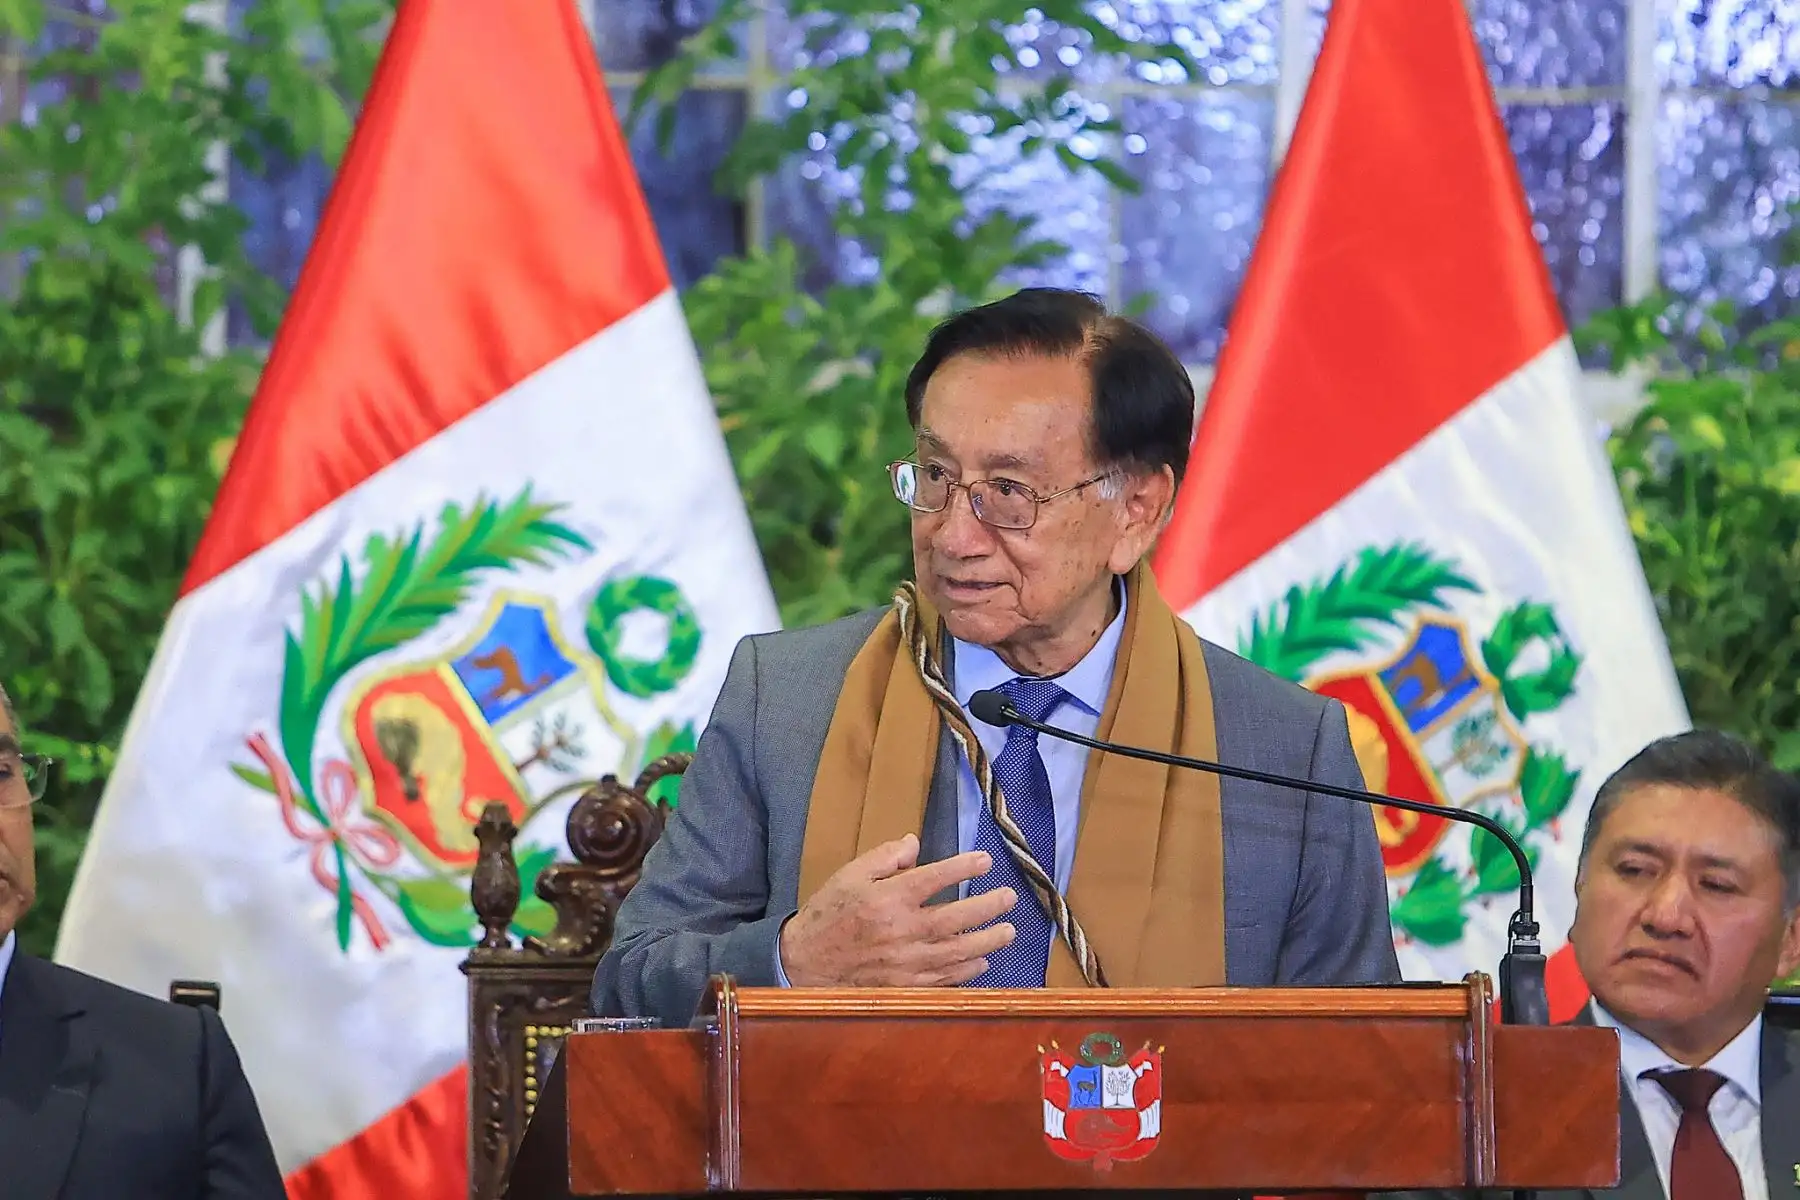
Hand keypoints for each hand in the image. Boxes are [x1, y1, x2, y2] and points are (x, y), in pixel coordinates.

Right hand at [778, 834, 1016, 986]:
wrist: (804, 962)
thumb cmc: (828, 914)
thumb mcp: (849, 875)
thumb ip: (884, 858)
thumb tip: (914, 844)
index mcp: (888, 899)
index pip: (935, 878)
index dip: (964, 867)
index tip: (985, 860)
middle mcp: (902, 931)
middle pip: (956, 919)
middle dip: (987, 907)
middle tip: (1009, 898)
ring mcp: (905, 963)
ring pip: (956, 952)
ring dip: (987, 942)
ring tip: (1008, 931)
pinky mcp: (904, 986)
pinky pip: (943, 981)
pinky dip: (966, 973)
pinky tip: (982, 963)